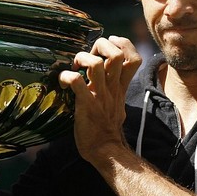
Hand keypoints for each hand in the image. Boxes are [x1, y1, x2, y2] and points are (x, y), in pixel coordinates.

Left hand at [59, 35, 141, 164]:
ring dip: (82, 58)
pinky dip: (67, 77)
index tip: (109, 44)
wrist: (106, 151)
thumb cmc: (107, 129)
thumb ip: (115, 90)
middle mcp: (112, 88)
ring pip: (96, 63)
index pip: (134, 58)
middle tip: (88, 55)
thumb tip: (107, 80)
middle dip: (100, 46)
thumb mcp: (117, 105)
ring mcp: (100, 95)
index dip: (123, 44)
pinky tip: (63, 82)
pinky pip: (77, 82)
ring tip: (74, 66)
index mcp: (120, 87)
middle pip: (116, 54)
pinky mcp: (86, 104)